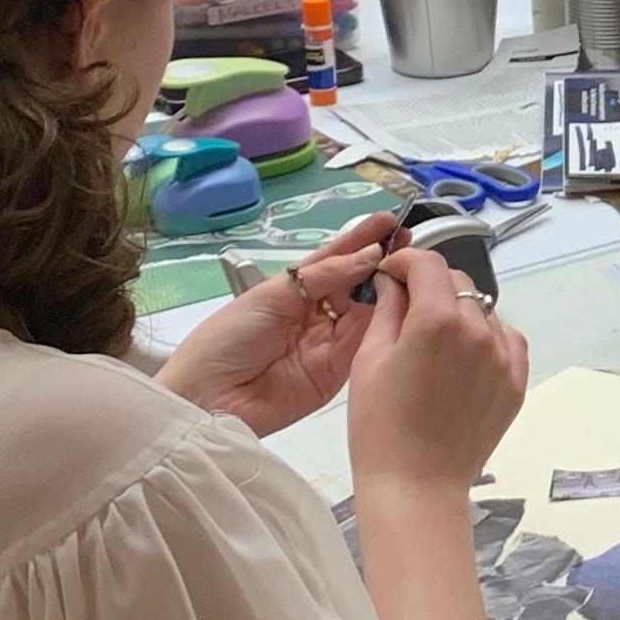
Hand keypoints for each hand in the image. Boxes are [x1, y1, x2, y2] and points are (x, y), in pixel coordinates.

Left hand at [161, 212, 398, 436]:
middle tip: (410, 243)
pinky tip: (400, 303)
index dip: (360, 241)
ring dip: (386, 290)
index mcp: (292, 291)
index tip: (391, 222)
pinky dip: (383, 323)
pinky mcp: (338, 372)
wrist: (210, 397)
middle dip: (380, 263)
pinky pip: (364, 344)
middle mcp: (315, 314)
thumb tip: (369, 257)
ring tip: (410, 267)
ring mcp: (328, 343)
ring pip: (366, 312)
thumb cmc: (227, 338)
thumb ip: (323, 277)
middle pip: (355, 285)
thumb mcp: (271, 296)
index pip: (334, 260)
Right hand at [345, 244, 530, 497]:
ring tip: (434, 340)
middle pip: (458, 284)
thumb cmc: (380, 426)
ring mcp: (504, 357)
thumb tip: (393, 281)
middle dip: (431, 286)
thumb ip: (387, 310)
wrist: (416, 485)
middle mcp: (480, 331)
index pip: (428, 264)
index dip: (405, 263)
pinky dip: (486, 338)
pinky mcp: (516, 382)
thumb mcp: (369, 360)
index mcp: (438, 320)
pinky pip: (506, 341)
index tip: (391, 275)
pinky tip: (463, 357)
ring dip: (460, 312)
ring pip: (484, 311)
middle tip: (406, 308)